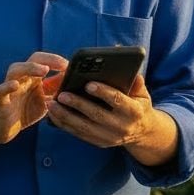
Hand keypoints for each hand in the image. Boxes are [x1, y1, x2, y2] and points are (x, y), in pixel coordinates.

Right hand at [0, 51, 66, 144]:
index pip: (43, 61)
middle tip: (62, 65)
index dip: (56, 60)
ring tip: (43, 70)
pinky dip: (6, 86)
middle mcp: (21, 79)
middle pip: (31, 60)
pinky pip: (0, 90)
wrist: (4, 128)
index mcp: (32, 78)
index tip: (70, 66)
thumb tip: (73, 79)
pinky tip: (15, 85)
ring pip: (15, 70)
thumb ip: (56, 90)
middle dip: (47, 59)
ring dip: (29, 68)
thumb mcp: (45, 100)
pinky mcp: (1, 101)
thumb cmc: (25, 111)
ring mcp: (10, 89)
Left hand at [47, 75, 177, 166]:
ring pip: (84, 127)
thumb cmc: (138, 104)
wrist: (142, 132)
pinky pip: (78, 134)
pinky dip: (64, 125)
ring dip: (65, 116)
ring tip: (51, 103)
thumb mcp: (141, 91)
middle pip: (97, 115)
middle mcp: (122, 127)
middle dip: (78, 104)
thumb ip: (131, 76)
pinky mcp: (99, 143)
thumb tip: (118, 51)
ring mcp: (109, 137)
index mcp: (134, 111)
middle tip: (62, 94)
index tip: (88, 84)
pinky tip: (53, 114)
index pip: (118, 100)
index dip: (103, 92)